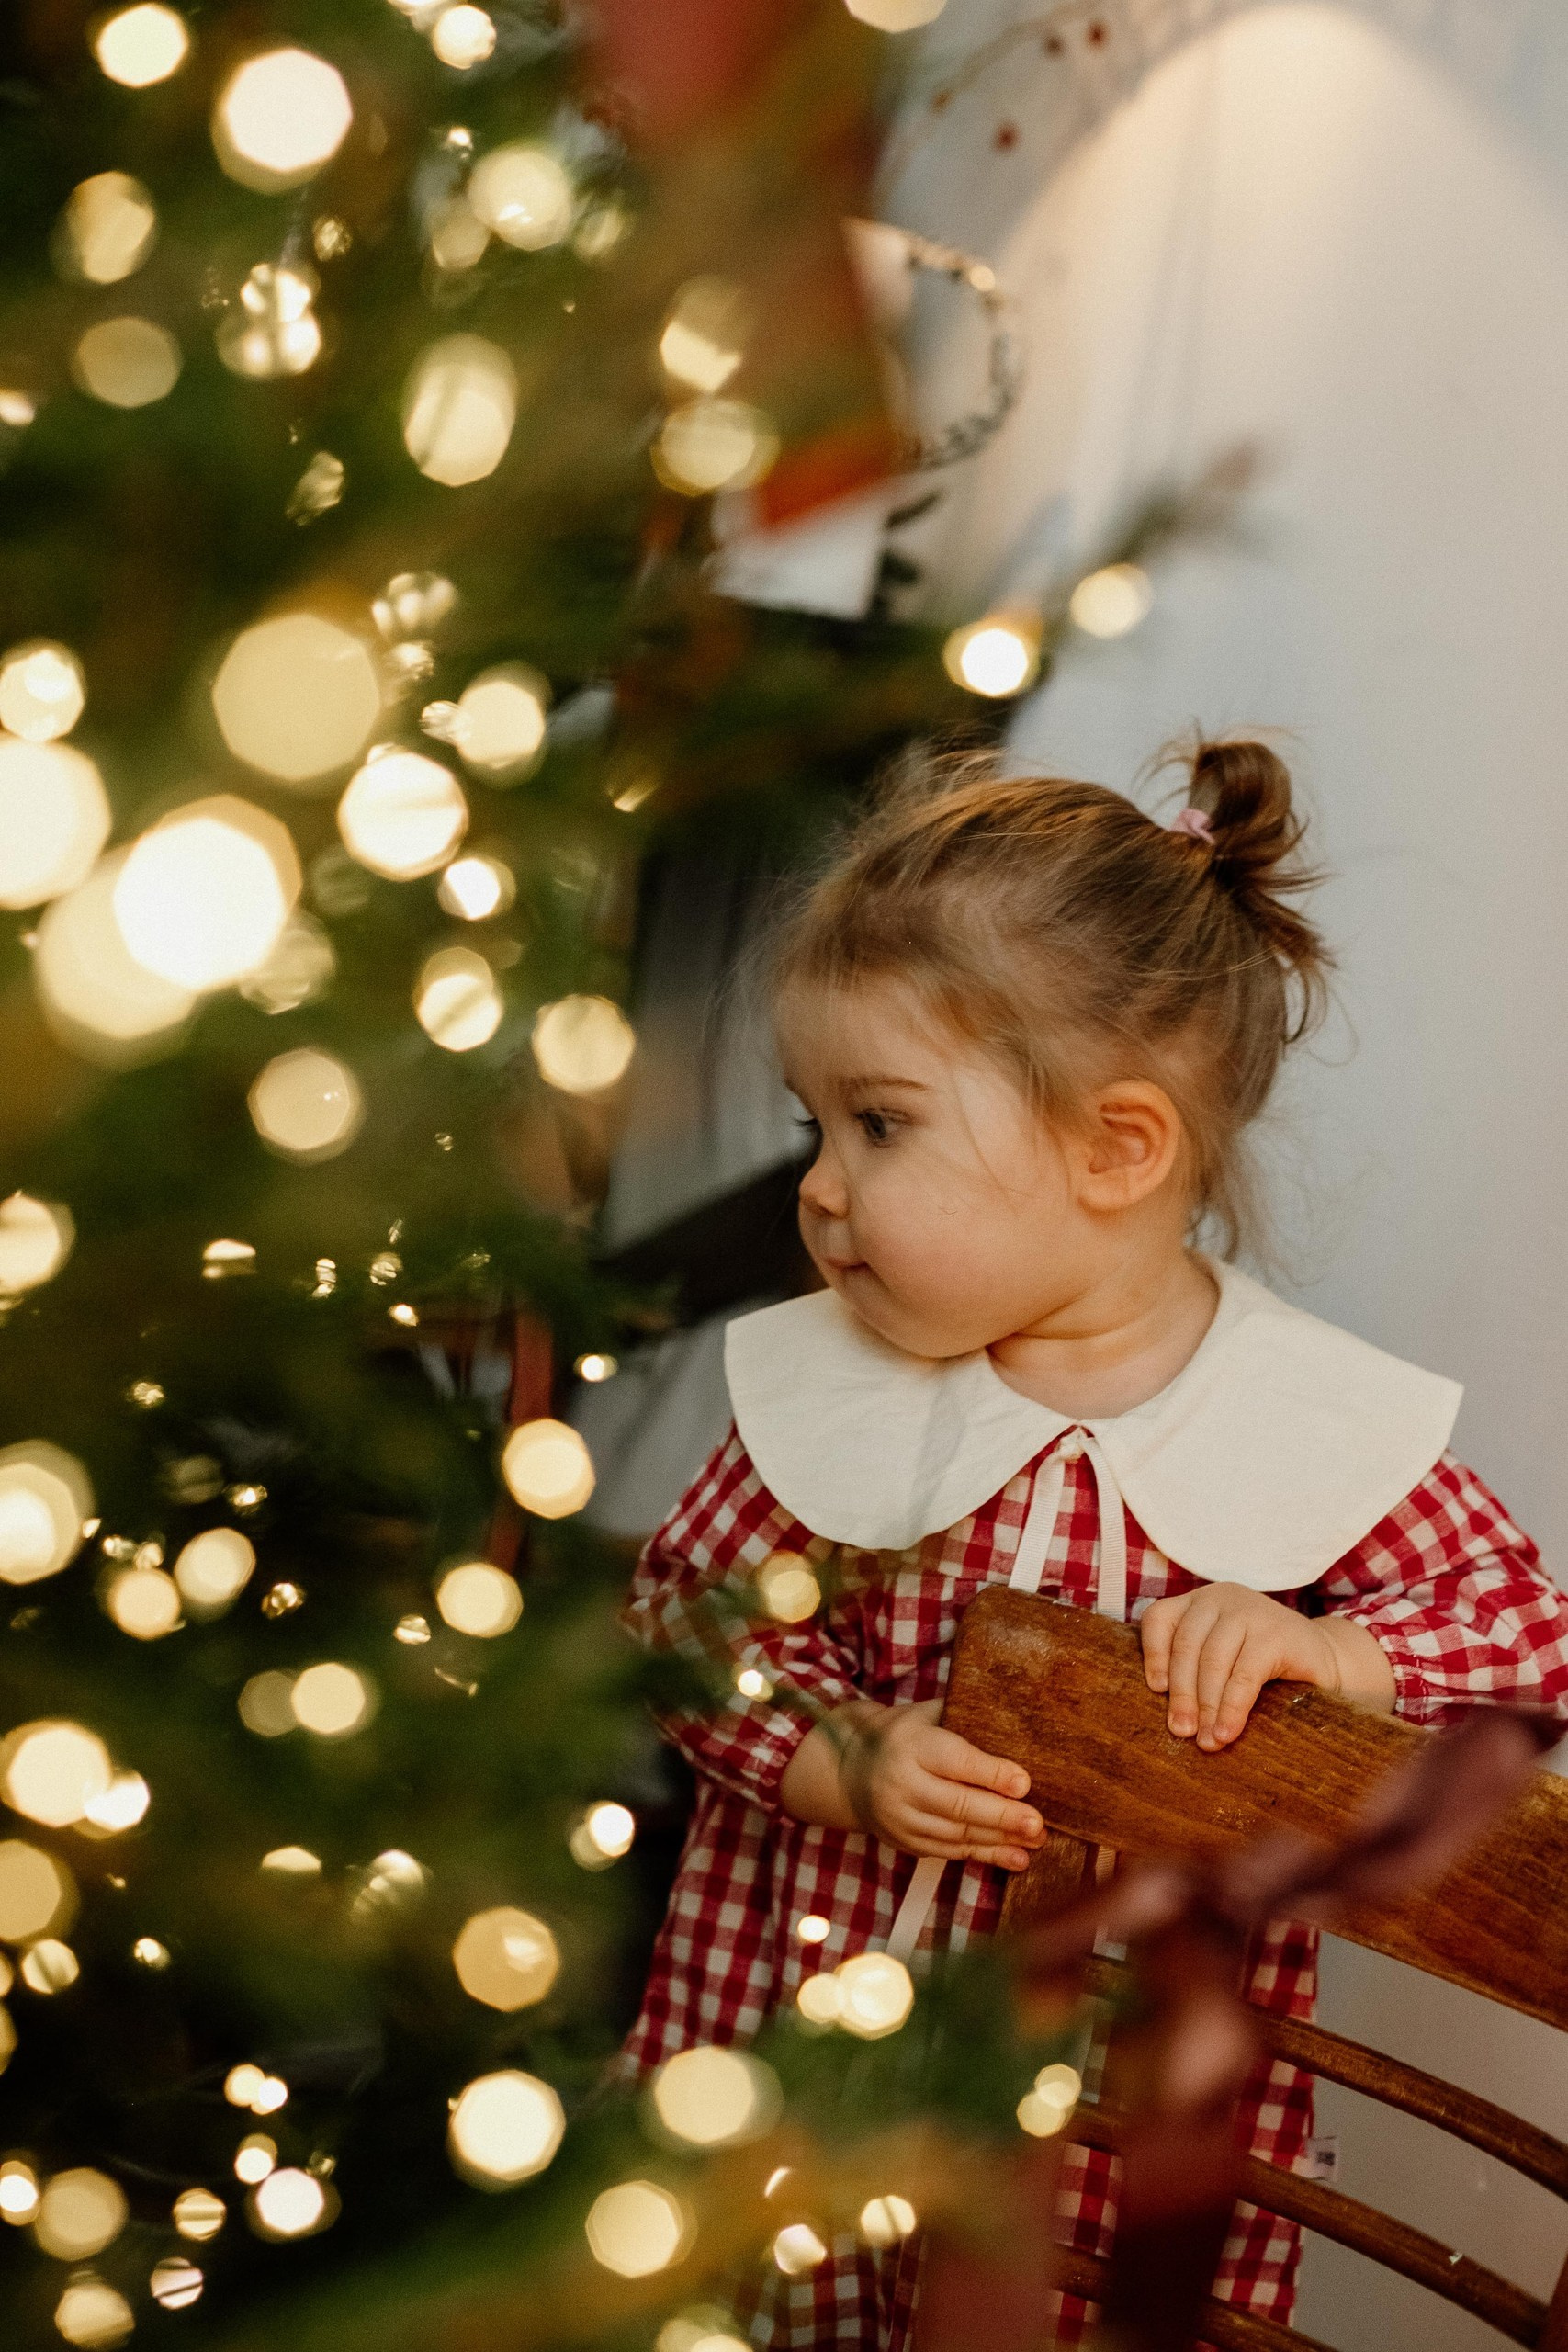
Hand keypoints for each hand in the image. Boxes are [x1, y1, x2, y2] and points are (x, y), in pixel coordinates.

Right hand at [828, 1698, 1044, 1870]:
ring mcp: (900, 1818)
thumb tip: (1019, 1719)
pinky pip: (949, 1851)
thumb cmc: (903, 1733)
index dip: (991, 1773)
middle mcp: (901, 1784)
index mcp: (909, 1744)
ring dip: (1000, 1841)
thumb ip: (964, 1716)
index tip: (1025, 1782)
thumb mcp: (925, 1714)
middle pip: (957, 1805)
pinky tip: (1016, 1858)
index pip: (955, 1761)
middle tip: (1037, 1823)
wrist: (850, 1769)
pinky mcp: (904, 1842)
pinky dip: (985, 1855)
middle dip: (1002, 1816)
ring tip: (1036, 1841)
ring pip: (956, 1833)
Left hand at [1139, 1584, 1395, 1750]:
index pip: (1160, 1618)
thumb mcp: (1222, 1660)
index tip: (1156, 1690)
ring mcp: (1250, 1611)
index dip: (1153, 1654)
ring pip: (1213, 1661)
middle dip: (1182, 1694)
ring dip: (1206, 1707)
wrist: (1328, 1661)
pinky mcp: (1276, 1634)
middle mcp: (1221, 1598)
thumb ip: (1194, 1671)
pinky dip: (1232, 1707)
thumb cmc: (1264, 1667)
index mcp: (1200, 1602)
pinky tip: (1227, 1732)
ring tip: (1206, 1741)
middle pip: (1186, 1645)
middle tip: (1180, 1732)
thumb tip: (1172, 1718)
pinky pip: (1244, 1675)